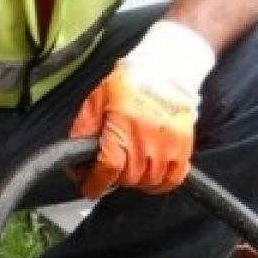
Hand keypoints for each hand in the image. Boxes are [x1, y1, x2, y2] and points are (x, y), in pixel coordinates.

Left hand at [70, 20, 214, 198]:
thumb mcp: (96, 103)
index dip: (95, 184)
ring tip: (130, 166)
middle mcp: (147, 139)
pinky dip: (160, 183)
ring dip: (136, 179)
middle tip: (111, 167)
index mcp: (123, 127)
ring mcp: (168, 144)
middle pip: (127, 178)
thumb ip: (82, 132)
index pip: (109, 169)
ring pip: (148, 182)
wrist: (165, 69)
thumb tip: (73, 162)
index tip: (89, 188)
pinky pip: (173, 179)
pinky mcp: (184, 146)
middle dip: (115, 177)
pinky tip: (150, 175)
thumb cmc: (129, 84)